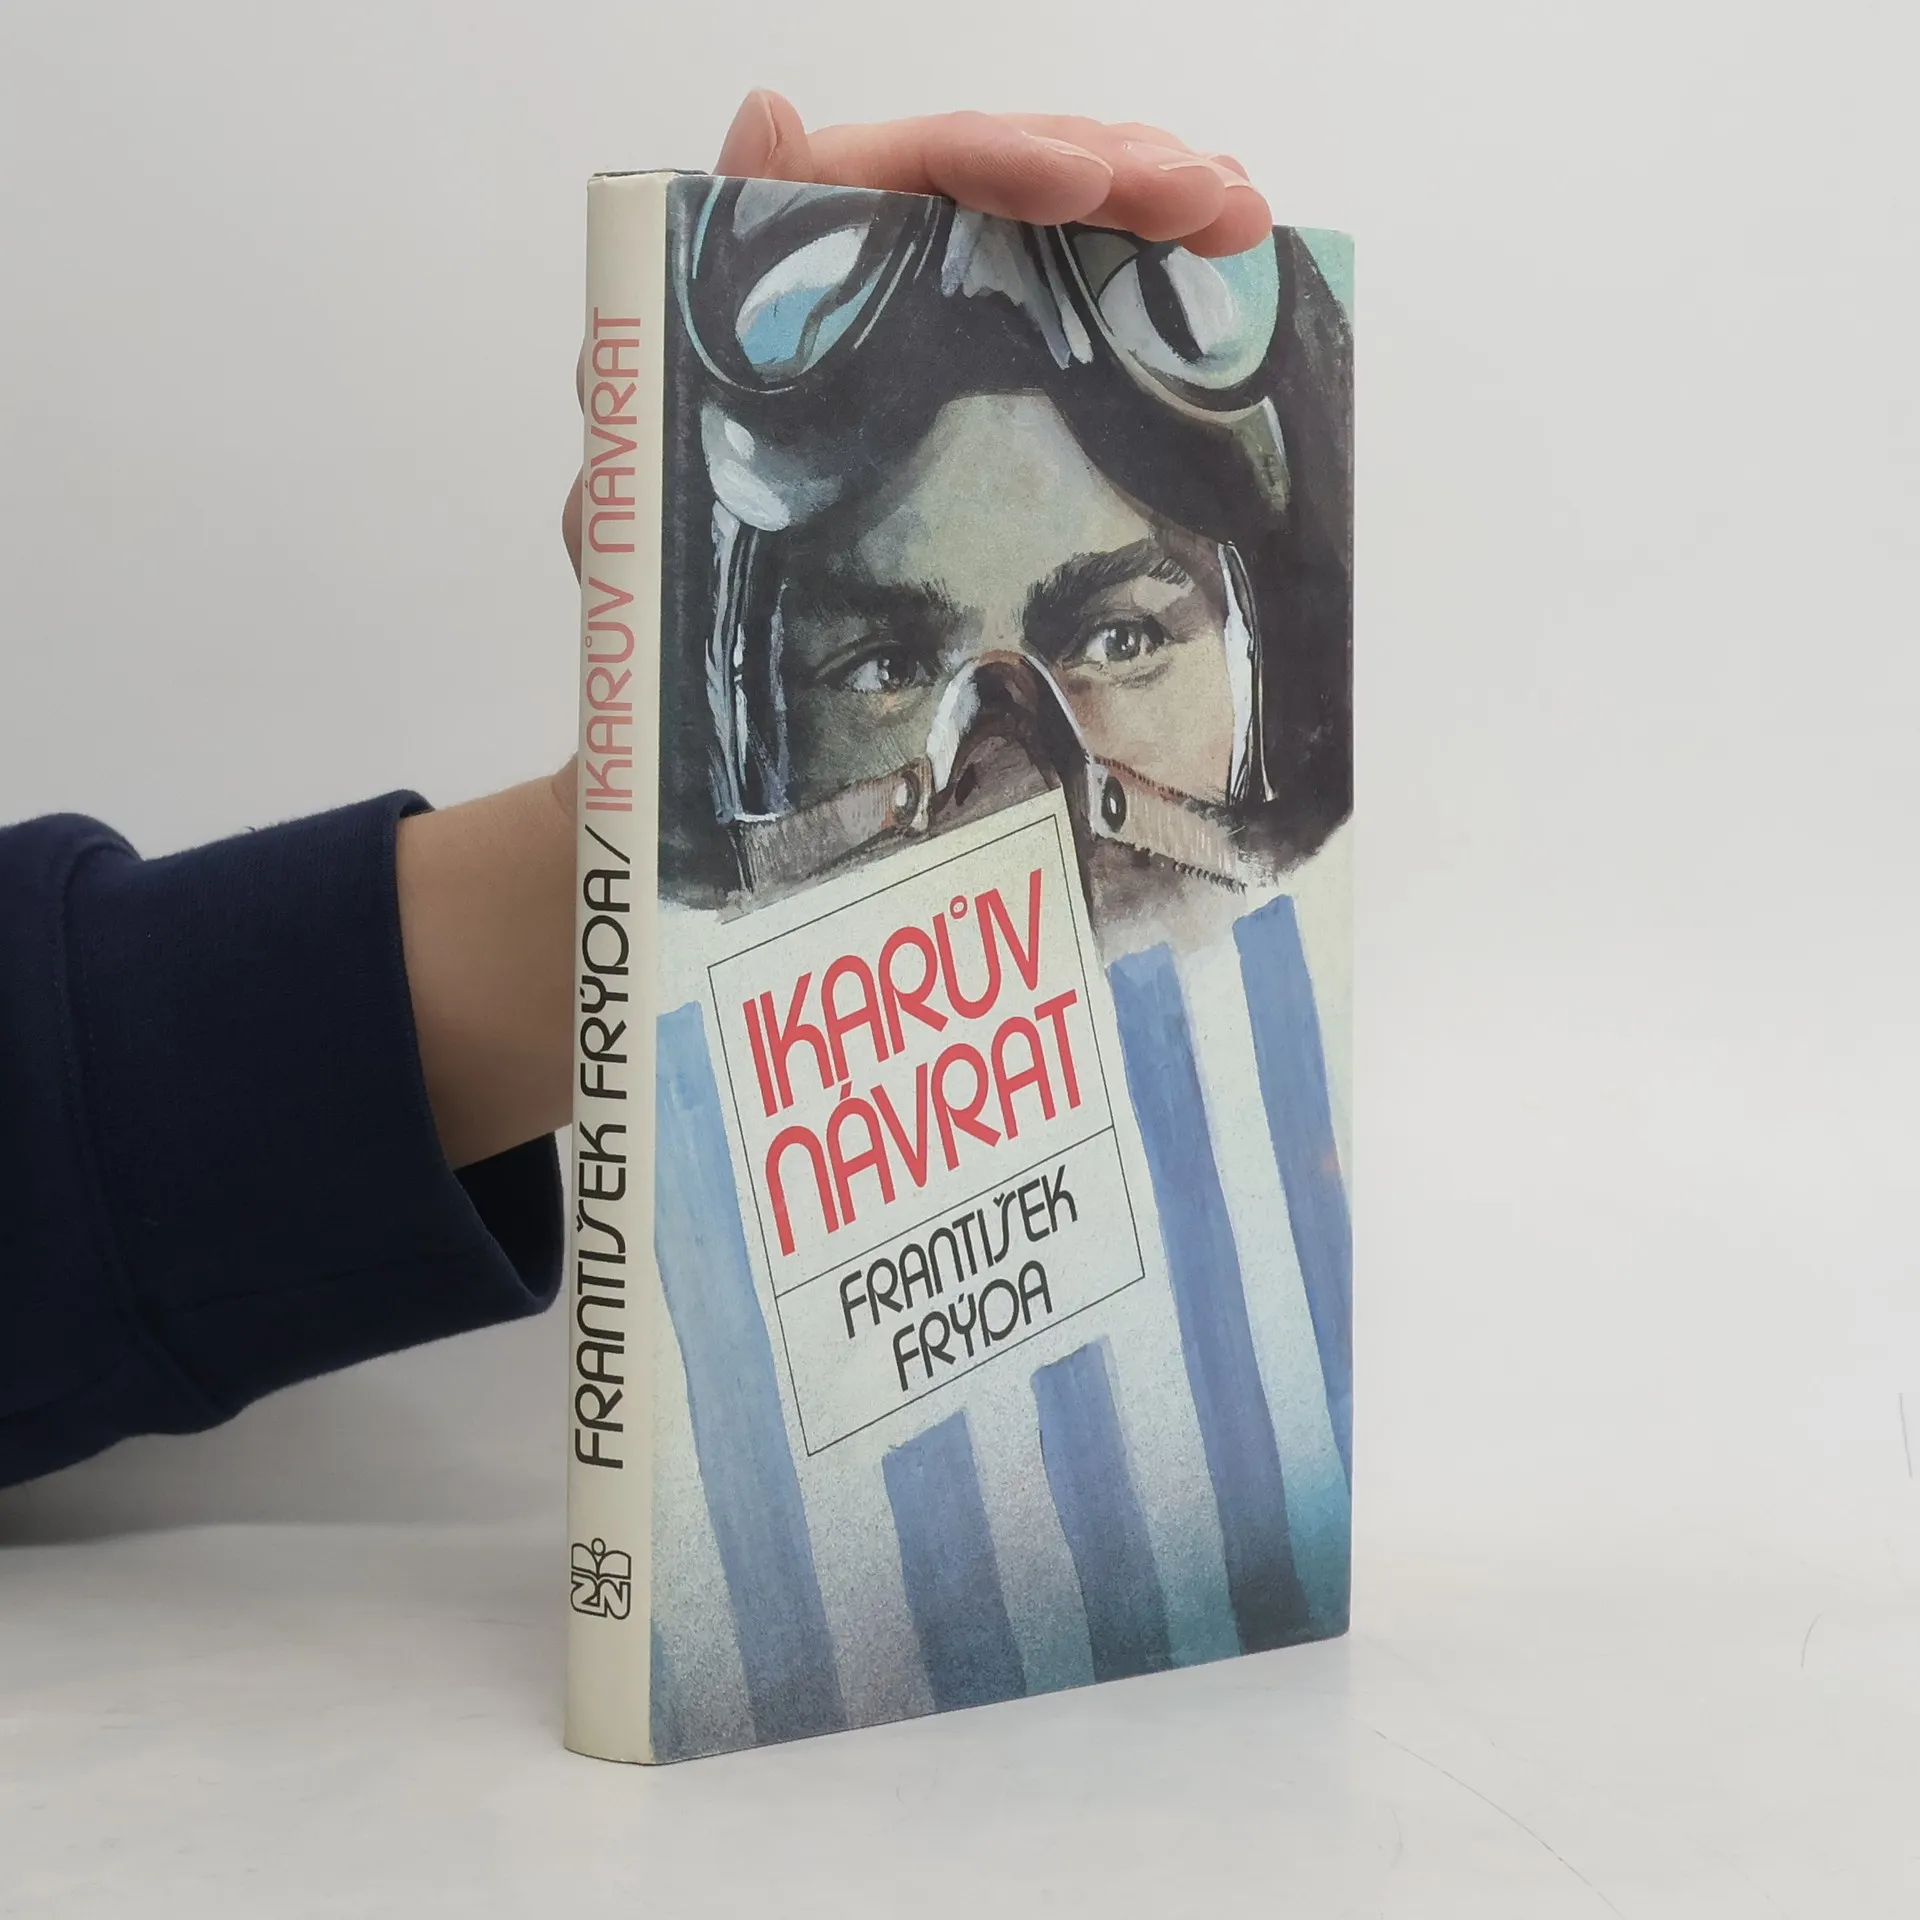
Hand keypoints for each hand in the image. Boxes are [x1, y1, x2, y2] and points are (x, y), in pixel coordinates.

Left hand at [562, 93, 1269, 573]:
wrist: (690, 705)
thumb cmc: (659, 598)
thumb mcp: (658, 464)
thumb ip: (686, 301)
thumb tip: (769, 113)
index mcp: (775, 279)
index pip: (898, 172)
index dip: (1000, 160)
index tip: (1093, 183)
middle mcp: (853, 283)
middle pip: (997, 186)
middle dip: (1117, 174)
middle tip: (1221, 195)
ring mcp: (922, 338)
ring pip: (1046, 237)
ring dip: (1150, 211)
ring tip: (1236, 209)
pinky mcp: (971, 396)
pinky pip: (1063, 316)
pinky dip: (1140, 285)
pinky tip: (1214, 266)